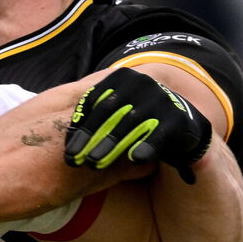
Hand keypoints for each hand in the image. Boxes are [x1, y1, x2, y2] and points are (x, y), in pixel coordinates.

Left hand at [64, 67, 211, 183]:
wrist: (180, 124)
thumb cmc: (135, 121)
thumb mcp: (113, 113)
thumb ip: (93, 117)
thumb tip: (62, 137)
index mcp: (121, 78)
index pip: (94, 104)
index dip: (79, 129)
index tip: (68, 152)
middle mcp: (140, 83)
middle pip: (109, 115)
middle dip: (91, 139)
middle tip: (76, 161)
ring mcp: (160, 98)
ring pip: (130, 125)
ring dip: (111, 145)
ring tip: (96, 163)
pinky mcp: (177, 117)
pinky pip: (158, 134)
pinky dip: (145, 146)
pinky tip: (133, 159)